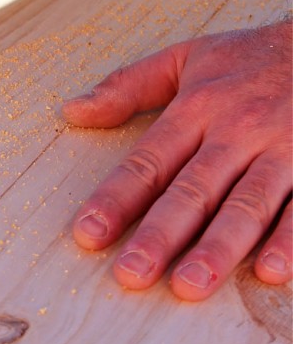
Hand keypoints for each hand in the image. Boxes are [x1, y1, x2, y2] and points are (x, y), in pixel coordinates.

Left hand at [62, 20, 291, 300]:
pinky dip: (289, 239)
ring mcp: (282, 151)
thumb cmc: (252, 58)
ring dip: (218, 247)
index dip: (116, 199)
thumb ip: (127, 86)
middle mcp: (237, 131)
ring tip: (189, 286)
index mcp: (198, 108)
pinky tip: (269, 271)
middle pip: (193, 190)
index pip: (150, 161)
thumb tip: (71, 111)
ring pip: (246, 205)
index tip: (88, 234)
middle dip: (160, 234)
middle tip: (130, 275)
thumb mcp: (186, 58)